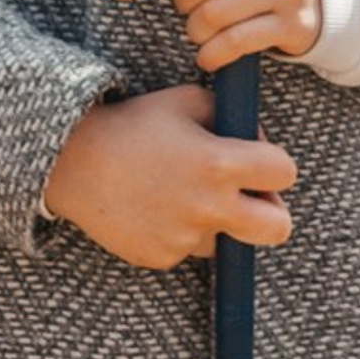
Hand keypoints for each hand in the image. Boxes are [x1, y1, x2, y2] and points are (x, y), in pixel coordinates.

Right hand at [42, 83, 296, 268]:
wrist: (73, 162)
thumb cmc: (136, 124)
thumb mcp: (189, 101)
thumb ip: (232, 118)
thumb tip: (258, 141)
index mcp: (220, 163)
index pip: (285, 173)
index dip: (276, 165)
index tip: (261, 163)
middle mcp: (207, 206)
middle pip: (278, 228)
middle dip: (273, 213)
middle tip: (251, 200)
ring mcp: (183, 237)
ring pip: (228, 240)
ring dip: (218, 223)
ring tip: (183, 196)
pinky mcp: (160, 257)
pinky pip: (188, 249)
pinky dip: (181, 233)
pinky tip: (155, 208)